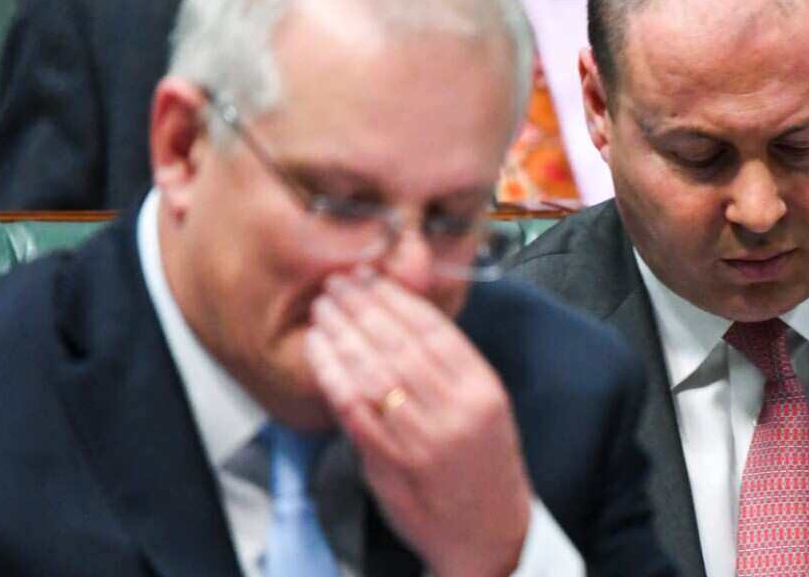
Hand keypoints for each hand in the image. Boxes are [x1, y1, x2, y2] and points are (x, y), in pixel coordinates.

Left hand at [305, 266, 532, 576]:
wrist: (489, 535)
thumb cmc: (485, 467)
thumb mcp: (486, 407)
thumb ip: (450, 367)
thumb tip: (399, 318)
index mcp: (482, 390)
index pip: (434, 329)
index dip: (397, 296)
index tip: (373, 274)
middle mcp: (453, 410)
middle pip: (398, 343)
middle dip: (363, 306)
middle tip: (339, 281)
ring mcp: (420, 438)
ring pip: (373, 370)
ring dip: (343, 332)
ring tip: (324, 307)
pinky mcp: (390, 462)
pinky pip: (353, 409)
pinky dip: (332, 375)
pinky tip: (319, 351)